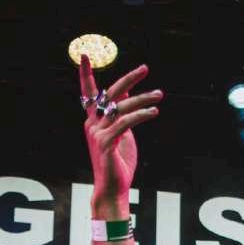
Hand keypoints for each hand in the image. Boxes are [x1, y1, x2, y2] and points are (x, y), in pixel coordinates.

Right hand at [79, 55, 162, 211]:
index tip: (84, 55)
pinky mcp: (106, 143)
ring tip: (159, 95)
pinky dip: (141, 115)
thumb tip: (128, 95)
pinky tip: (154, 112)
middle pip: (109, 94)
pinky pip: (125, 122)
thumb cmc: (118, 164)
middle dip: (128, 79)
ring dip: (143, 99)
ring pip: (121, 107)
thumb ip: (122, 115)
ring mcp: (97, 133)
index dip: (86, 75)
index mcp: (93, 121)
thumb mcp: (122, 135)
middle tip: (145, 68)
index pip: (88, 94)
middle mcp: (92, 124)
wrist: (112, 189)